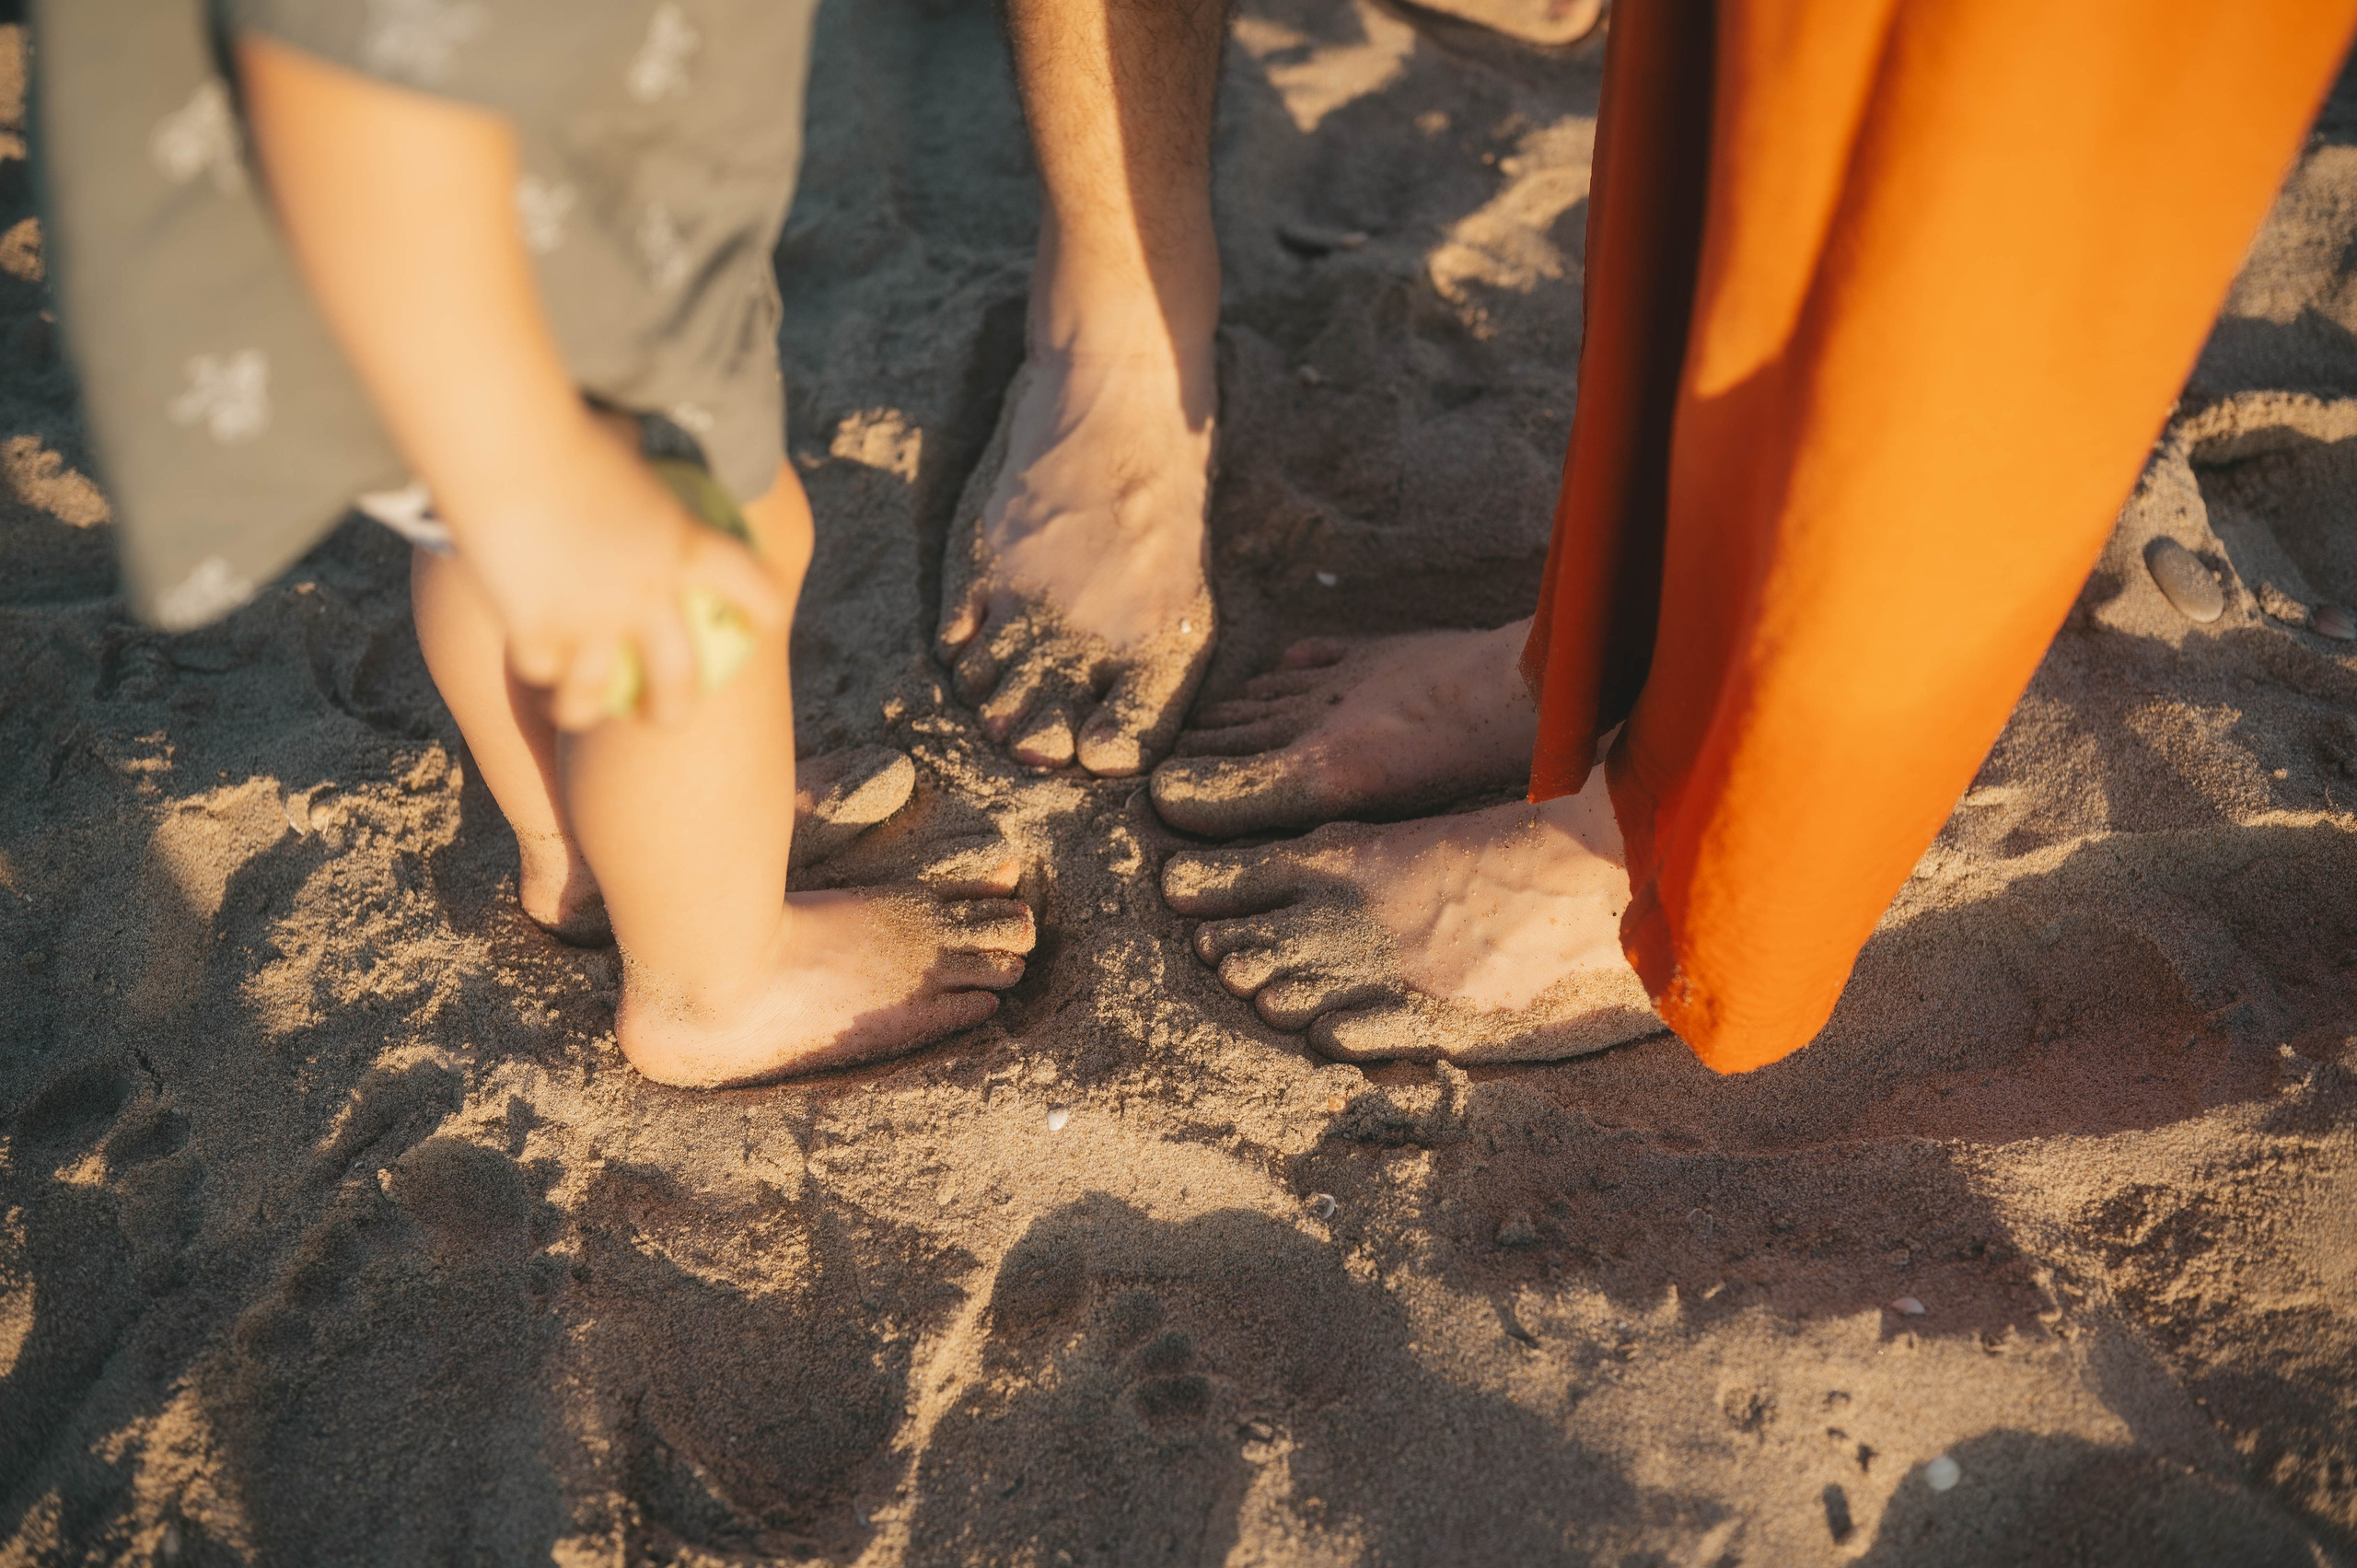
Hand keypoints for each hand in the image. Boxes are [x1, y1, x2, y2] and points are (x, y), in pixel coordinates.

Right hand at [454, 424, 786, 730]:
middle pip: (676, 679)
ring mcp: (593, 624)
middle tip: (665, 719)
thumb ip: (637, 459)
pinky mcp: (537, 632)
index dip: (765, 607)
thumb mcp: (623, 442)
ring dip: (585, 711)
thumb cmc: (563, 427)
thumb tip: (634, 435)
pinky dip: (535, 667)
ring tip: (578, 713)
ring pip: (591, 695)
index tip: (768, 619)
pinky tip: (528, 667)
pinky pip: (539, 668)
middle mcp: (648, 599)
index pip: (751, 587)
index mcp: (685, 549)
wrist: (506, 448)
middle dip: (671, 709)